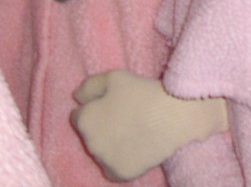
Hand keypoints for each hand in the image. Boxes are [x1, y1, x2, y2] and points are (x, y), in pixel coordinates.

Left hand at [73, 69, 228, 180]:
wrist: (173, 116)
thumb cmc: (143, 93)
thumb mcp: (115, 77)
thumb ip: (90, 86)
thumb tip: (76, 98)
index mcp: (84, 119)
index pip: (79, 115)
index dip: (96, 107)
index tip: (113, 104)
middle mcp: (89, 143)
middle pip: (90, 134)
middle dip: (102, 126)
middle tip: (125, 116)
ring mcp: (104, 161)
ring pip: (102, 151)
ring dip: (111, 143)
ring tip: (133, 130)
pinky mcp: (120, 173)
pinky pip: (114, 167)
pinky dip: (121, 159)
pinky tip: (136, 146)